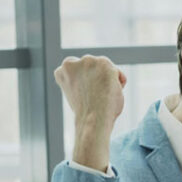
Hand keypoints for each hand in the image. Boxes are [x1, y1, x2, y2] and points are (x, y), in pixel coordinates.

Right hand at [54, 55, 126, 171]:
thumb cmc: (87, 113)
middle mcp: (72, 62)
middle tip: (96, 97)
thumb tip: (96, 79)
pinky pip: (117, 73)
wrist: (92, 120)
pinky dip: (119, 83)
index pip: (78, 70)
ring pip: (105, 69)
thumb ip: (81, 82)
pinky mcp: (104, 63)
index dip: (86, 83)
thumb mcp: (76, 94)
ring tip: (103, 96)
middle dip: (97, 79)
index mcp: (62, 71)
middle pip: (92, 67)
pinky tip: (112, 93)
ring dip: (108, 80)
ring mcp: (88, 61)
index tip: (87, 95)